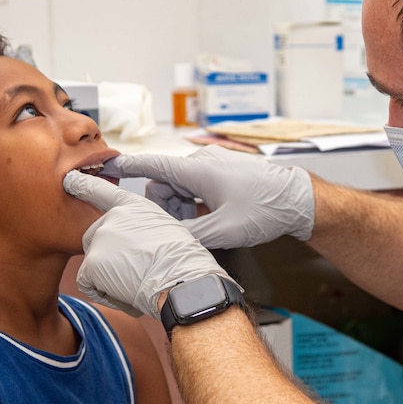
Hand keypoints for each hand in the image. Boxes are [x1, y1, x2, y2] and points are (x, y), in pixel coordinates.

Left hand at [63, 171, 230, 318]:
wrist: (180, 279)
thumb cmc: (182, 261)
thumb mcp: (165, 230)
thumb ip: (140, 229)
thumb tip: (131, 247)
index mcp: (133, 206)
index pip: (102, 191)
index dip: (84, 185)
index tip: (70, 179)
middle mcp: (112, 217)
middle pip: (94, 237)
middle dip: (106, 256)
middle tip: (132, 270)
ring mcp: (100, 238)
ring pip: (93, 262)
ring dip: (107, 275)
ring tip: (134, 281)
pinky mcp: (92, 262)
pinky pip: (87, 282)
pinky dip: (101, 291)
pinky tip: (123, 292)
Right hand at [101, 146, 314, 249]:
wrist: (298, 200)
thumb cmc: (264, 210)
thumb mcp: (223, 231)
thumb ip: (188, 235)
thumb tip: (164, 240)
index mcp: (196, 170)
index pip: (151, 165)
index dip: (125, 167)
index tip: (104, 167)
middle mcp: (201, 163)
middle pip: (164, 185)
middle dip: (166, 209)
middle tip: (184, 232)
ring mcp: (212, 166)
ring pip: (179, 189)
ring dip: (181, 209)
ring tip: (202, 229)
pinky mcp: (222, 173)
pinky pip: (195, 188)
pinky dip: (194, 205)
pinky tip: (210, 222)